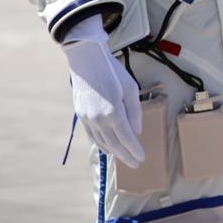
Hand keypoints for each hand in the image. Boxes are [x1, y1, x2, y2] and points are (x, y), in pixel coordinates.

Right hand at [61, 19, 145, 166]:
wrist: (85, 59)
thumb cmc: (111, 71)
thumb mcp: (130, 89)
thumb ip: (135, 112)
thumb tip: (136, 131)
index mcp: (114, 112)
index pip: (127, 139)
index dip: (135, 151)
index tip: (142, 158)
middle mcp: (99, 119)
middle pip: (114, 145)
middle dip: (126, 156)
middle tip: (135, 163)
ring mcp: (87, 118)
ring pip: (101, 142)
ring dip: (113, 152)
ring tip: (123, 157)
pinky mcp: (80, 115)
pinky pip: (91, 135)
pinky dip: (100, 144)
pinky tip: (107, 147)